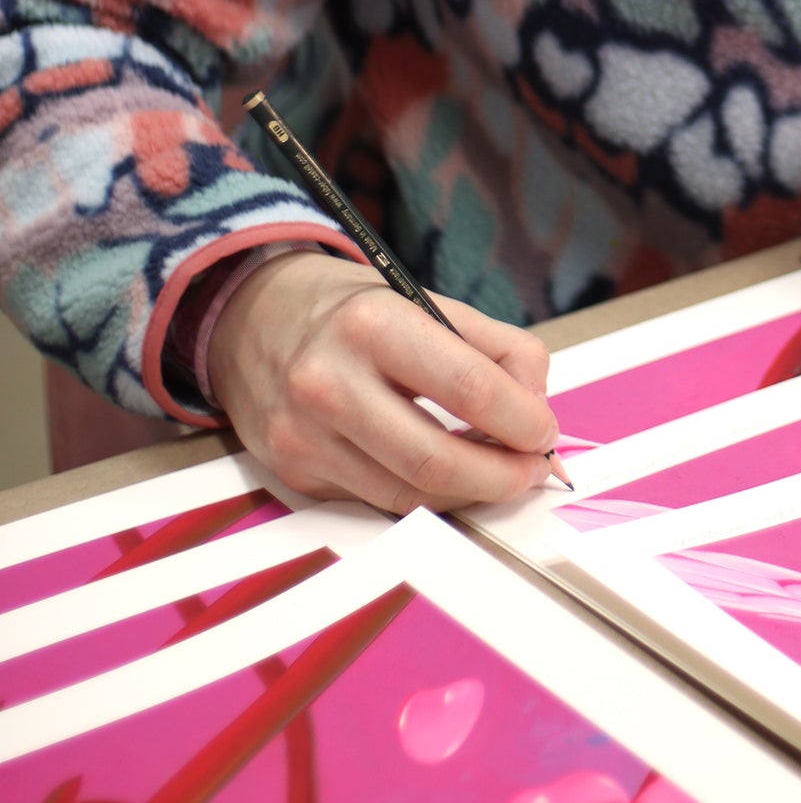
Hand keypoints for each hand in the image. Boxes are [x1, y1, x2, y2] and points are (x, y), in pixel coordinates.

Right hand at [209, 252, 560, 512]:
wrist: (252, 316)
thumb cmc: (354, 310)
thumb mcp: (429, 302)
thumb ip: (499, 349)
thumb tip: (537, 409)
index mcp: (372, 323)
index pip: (469, 389)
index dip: (523, 421)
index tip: (546, 432)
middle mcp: (327, 382)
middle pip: (435, 462)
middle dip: (502, 477)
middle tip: (533, 470)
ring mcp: (302, 435)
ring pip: (408, 497)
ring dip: (469, 493)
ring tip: (498, 472)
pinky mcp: (292, 473)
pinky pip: (375, 500)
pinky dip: (423, 495)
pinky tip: (445, 473)